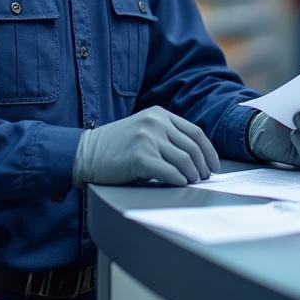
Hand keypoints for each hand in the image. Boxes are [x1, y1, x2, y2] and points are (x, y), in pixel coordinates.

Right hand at [72, 106, 219, 186]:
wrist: (86, 153)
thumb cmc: (115, 147)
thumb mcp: (143, 130)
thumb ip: (166, 135)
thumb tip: (196, 158)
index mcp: (159, 114)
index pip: (195, 132)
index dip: (209, 151)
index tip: (213, 165)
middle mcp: (156, 123)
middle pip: (192, 147)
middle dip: (203, 166)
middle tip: (203, 178)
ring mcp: (148, 138)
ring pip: (184, 160)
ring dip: (192, 175)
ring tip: (191, 183)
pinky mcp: (140, 157)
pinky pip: (170, 172)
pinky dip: (179, 180)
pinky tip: (179, 185)